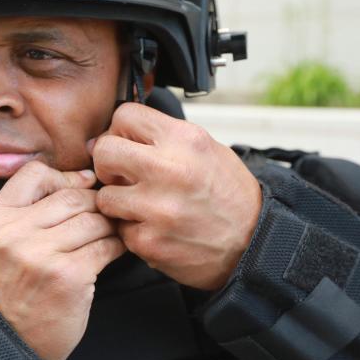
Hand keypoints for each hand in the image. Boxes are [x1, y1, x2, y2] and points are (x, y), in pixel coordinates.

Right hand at [0, 161, 125, 359]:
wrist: (7, 342)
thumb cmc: (11, 291)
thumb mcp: (0, 243)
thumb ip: (29, 210)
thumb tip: (83, 178)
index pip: (35, 173)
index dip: (64, 178)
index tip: (80, 189)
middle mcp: (13, 233)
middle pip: (71, 196)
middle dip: (93, 205)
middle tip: (101, 218)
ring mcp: (40, 254)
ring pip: (92, 220)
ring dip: (107, 227)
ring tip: (106, 236)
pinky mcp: (69, 276)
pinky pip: (105, 247)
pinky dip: (115, 248)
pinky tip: (111, 253)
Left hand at [90, 103, 261, 290]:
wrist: (254, 243)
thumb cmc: (228, 194)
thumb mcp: (205, 149)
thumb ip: (162, 138)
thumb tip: (110, 135)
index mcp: (185, 140)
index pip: (125, 116)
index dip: (120, 131)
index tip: (127, 144)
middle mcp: (170, 171)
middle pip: (104, 151)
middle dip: (108, 164)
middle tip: (123, 176)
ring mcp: (157, 209)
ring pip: (104, 196)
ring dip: (117, 202)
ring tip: (142, 206)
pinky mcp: (149, 241)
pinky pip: (119, 228)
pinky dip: (131, 229)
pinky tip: (155, 228)